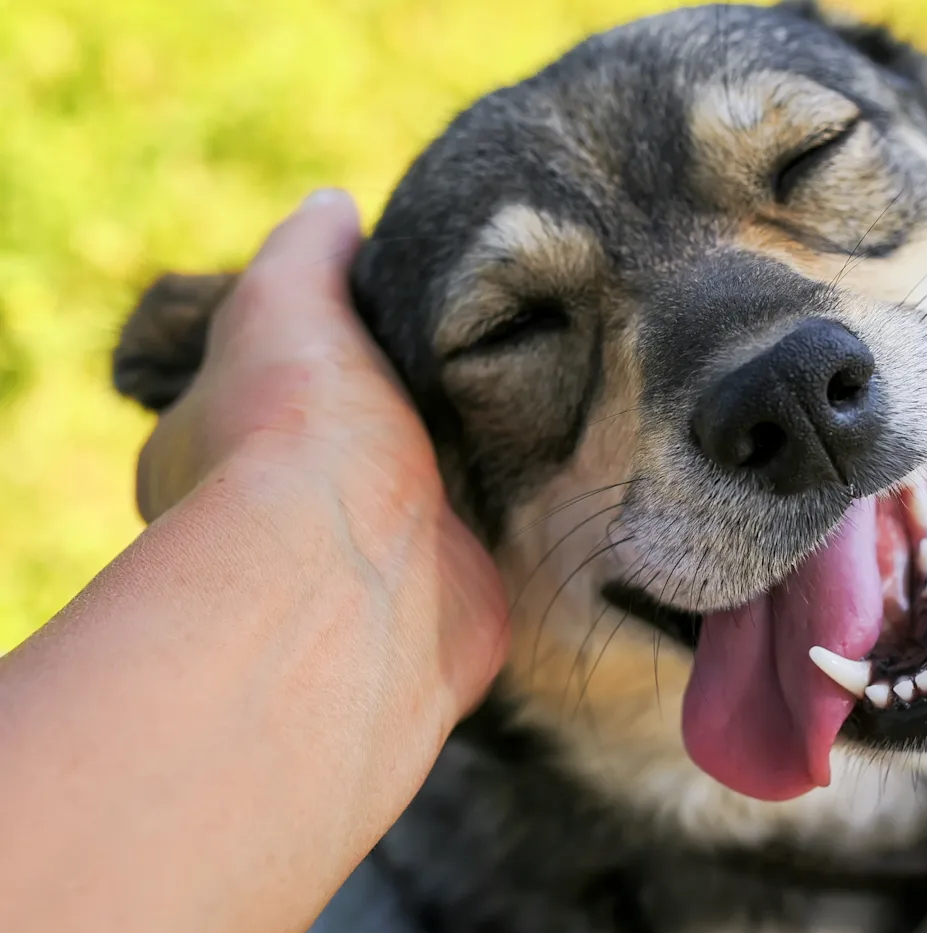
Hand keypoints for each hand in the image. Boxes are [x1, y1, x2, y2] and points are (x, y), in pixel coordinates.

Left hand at [0, 190, 507, 932]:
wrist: (359, 580)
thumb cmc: (298, 437)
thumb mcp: (285, 302)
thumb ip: (308, 252)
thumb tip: (334, 205)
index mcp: (220, 445)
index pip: (273, 380)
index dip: (328, 344)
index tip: (397, 307)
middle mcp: (289, 513)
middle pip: (364, 435)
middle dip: (417, 400)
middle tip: (494, 340)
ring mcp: (373, 559)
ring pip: (433, 488)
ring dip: (479, 454)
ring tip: (551, 381)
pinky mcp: (452, 595)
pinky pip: (492, 539)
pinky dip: (523, 508)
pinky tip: (569, 457)